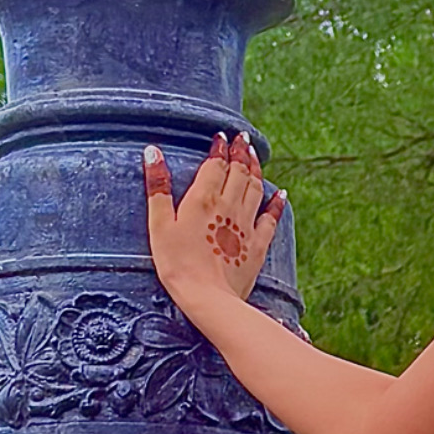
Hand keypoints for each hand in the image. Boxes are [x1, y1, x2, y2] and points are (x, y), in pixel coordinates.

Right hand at [144, 130, 281, 320]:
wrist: (208, 297)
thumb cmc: (177, 263)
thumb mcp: (159, 224)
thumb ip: (157, 188)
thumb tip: (153, 152)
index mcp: (204, 198)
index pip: (216, 164)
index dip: (219, 148)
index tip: (221, 136)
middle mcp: (229, 206)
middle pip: (239, 171)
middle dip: (241, 152)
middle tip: (243, 138)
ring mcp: (246, 225)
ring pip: (255, 188)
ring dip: (256, 169)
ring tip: (255, 155)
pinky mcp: (257, 245)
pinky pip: (270, 219)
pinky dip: (275, 203)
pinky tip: (280, 194)